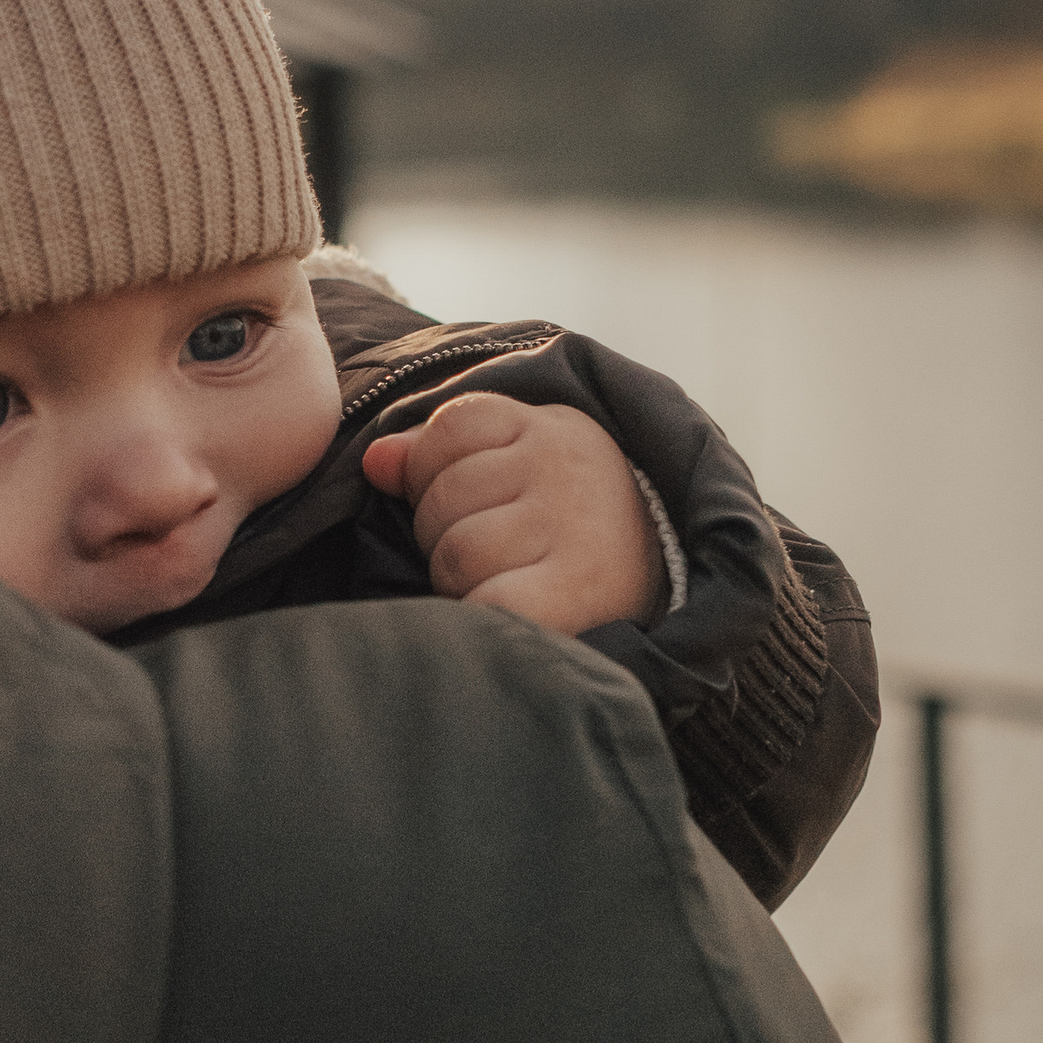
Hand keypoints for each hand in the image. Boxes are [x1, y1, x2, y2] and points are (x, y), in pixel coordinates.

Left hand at [363, 393, 666, 637]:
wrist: (667, 593)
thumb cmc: (571, 529)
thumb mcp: (520, 468)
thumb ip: (440, 453)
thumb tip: (376, 462)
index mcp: (552, 430)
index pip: (453, 426)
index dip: (434, 471)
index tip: (471, 503)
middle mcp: (566, 469)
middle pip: (442, 496)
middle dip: (444, 536)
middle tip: (493, 557)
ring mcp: (572, 528)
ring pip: (454, 554)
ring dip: (462, 584)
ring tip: (506, 585)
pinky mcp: (573, 593)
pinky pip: (484, 601)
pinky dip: (483, 616)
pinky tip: (513, 615)